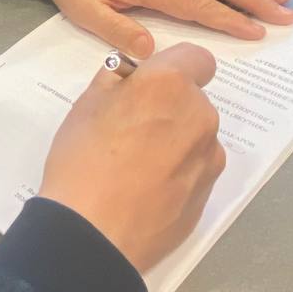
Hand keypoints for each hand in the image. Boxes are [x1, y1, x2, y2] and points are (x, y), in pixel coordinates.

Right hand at [40, 43, 224, 270]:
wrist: (94, 233)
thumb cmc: (83, 160)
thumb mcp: (86, 105)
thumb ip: (116, 81)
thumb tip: (130, 77)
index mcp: (170, 85)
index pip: (196, 58)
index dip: (174, 68)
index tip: (151, 86)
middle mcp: (200, 116)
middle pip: (194, 100)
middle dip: (170, 107)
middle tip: (131, 130)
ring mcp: (209, 158)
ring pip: (196, 137)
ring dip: (176, 141)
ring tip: (137, 168)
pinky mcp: (208, 193)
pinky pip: (196, 170)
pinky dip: (178, 174)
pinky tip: (146, 192)